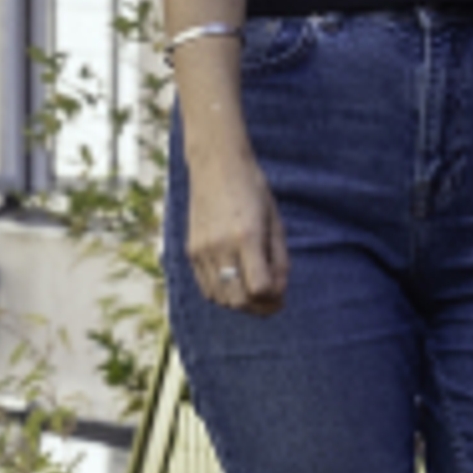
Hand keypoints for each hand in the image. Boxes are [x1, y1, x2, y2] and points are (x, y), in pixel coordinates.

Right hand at [183, 139, 287, 316]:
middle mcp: (220, 246)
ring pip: (221, 299)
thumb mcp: (275, 222)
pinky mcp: (191, 250)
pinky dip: (223, 294)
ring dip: (240, 304)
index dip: (273, 299)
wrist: (216, 164)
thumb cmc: (253, 190)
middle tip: (271, 302)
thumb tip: (278, 293)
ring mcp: (201, 250)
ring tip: (254, 293)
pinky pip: (206, 287)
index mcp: (246, 236)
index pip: (259, 289)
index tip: (281, 296)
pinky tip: (236, 283)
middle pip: (239, 300)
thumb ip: (279, 260)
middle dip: (259, 308)